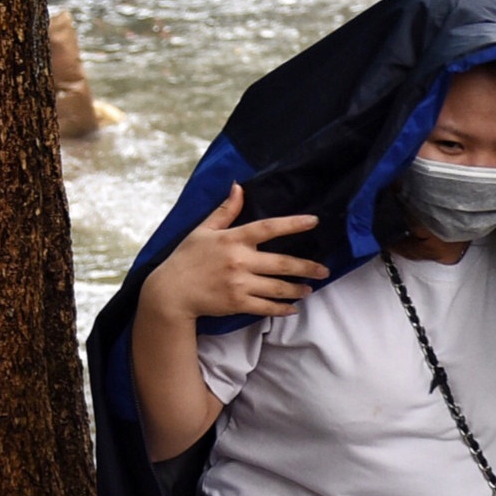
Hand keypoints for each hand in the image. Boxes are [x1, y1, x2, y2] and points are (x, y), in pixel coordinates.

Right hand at [140, 184, 326, 320]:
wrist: (171, 291)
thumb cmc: (187, 258)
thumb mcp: (203, 230)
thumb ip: (225, 211)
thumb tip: (238, 187)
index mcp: (232, 239)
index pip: (269, 228)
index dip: (293, 224)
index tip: (314, 221)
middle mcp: (239, 261)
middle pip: (282, 263)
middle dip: (307, 267)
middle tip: (324, 270)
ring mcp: (239, 284)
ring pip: (278, 287)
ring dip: (298, 289)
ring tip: (310, 289)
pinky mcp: (237, 303)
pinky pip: (267, 307)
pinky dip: (282, 308)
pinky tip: (292, 308)